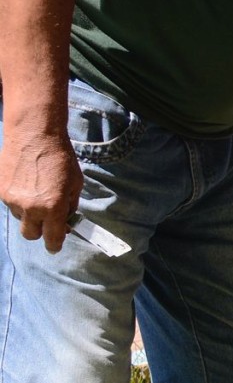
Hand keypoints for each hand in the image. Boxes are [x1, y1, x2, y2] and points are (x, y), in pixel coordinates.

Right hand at [0, 133, 83, 252]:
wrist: (34, 135)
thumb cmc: (60, 159)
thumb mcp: (75, 185)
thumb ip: (69, 207)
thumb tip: (65, 222)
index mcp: (52, 207)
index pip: (52, 238)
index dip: (55, 245)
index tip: (55, 246)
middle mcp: (30, 207)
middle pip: (31, 235)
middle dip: (39, 231)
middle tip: (47, 221)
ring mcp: (11, 199)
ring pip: (20, 217)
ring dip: (29, 213)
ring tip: (36, 193)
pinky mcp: (0, 190)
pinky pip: (10, 204)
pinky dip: (18, 199)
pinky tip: (26, 184)